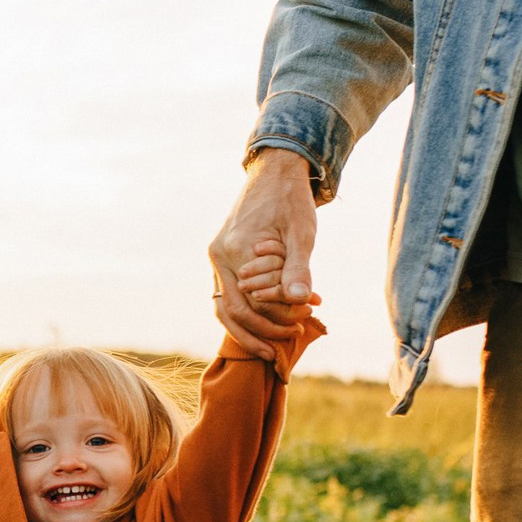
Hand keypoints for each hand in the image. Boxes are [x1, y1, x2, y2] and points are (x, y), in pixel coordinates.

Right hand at [208, 148, 318, 356]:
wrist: (275, 172)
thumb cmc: (291, 200)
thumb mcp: (302, 232)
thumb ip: (299, 267)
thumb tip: (301, 301)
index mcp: (234, 250)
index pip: (251, 302)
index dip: (276, 318)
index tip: (303, 323)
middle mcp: (219, 257)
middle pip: (230, 312)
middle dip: (257, 333)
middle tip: (281, 349)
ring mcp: (218, 258)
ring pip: (224, 306)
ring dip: (247, 329)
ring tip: (270, 346)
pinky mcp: (223, 257)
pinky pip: (229, 293)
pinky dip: (246, 311)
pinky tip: (265, 321)